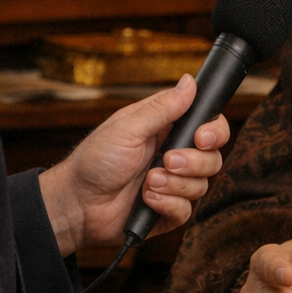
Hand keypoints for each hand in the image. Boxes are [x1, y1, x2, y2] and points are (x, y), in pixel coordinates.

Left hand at [38, 74, 227, 255]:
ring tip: (148, 182)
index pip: (209, 124)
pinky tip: (146, 199)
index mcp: (167, 129)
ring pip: (202, 185)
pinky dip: (167, 204)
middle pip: (212, 157)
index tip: (202, 138)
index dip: (214, 131)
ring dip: (174, 184)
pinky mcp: (168, 210)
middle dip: (194, 161)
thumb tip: (190, 82)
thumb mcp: (127, 128)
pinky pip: (187, 210)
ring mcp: (173, 184)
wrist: (77, 203)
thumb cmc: (94, 160)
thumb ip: (162, 108)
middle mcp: (174, 155)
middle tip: (167, 160)